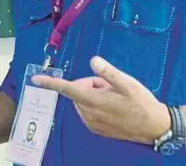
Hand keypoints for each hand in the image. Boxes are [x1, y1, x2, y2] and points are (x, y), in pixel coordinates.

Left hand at [32, 56, 169, 144]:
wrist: (154, 127)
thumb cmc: (140, 103)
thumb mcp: (127, 83)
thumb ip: (108, 72)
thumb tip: (92, 60)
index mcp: (92, 100)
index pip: (66, 88)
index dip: (50, 83)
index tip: (35, 79)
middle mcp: (88, 113)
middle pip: (78, 90)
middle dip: (90, 84)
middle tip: (110, 86)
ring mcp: (91, 122)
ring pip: (83, 99)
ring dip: (94, 94)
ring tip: (114, 97)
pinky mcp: (96, 128)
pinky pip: (88, 110)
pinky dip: (96, 104)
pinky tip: (112, 106)